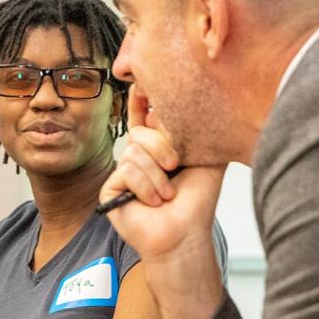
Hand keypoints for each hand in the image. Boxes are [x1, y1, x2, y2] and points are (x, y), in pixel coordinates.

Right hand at [101, 89, 226, 318]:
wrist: (185, 233)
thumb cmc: (197, 202)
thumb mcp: (208, 158)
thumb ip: (201, 130)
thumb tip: (197, 100)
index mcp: (159, 147)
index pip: (145, 115)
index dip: (142, 99)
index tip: (143, 85)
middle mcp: (140, 157)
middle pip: (141, 131)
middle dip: (162, 145)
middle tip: (176, 166)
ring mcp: (124, 172)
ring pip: (134, 150)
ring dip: (157, 175)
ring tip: (168, 194)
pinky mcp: (111, 189)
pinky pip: (126, 170)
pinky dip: (145, 186)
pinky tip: (153, 202)